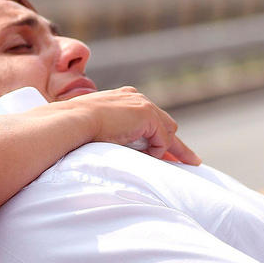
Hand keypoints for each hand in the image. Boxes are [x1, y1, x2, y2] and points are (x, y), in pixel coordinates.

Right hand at [61, 87, 199, 164]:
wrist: (72, 121)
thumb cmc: (76, 129)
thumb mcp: (98, 129)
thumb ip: (114, 134)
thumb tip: (122, 150)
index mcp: (123, 99)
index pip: (150, 120)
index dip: (159, 138)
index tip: (167, 154)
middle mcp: (136, 98)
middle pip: (166, 123)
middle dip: (176, 144)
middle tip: (191, 161)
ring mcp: (142, 104)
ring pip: (168, 130)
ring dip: (169, 149)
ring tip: (180, 165)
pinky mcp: (147, 115)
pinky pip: (163, 138)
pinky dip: (159, 150)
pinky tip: (148, 157)